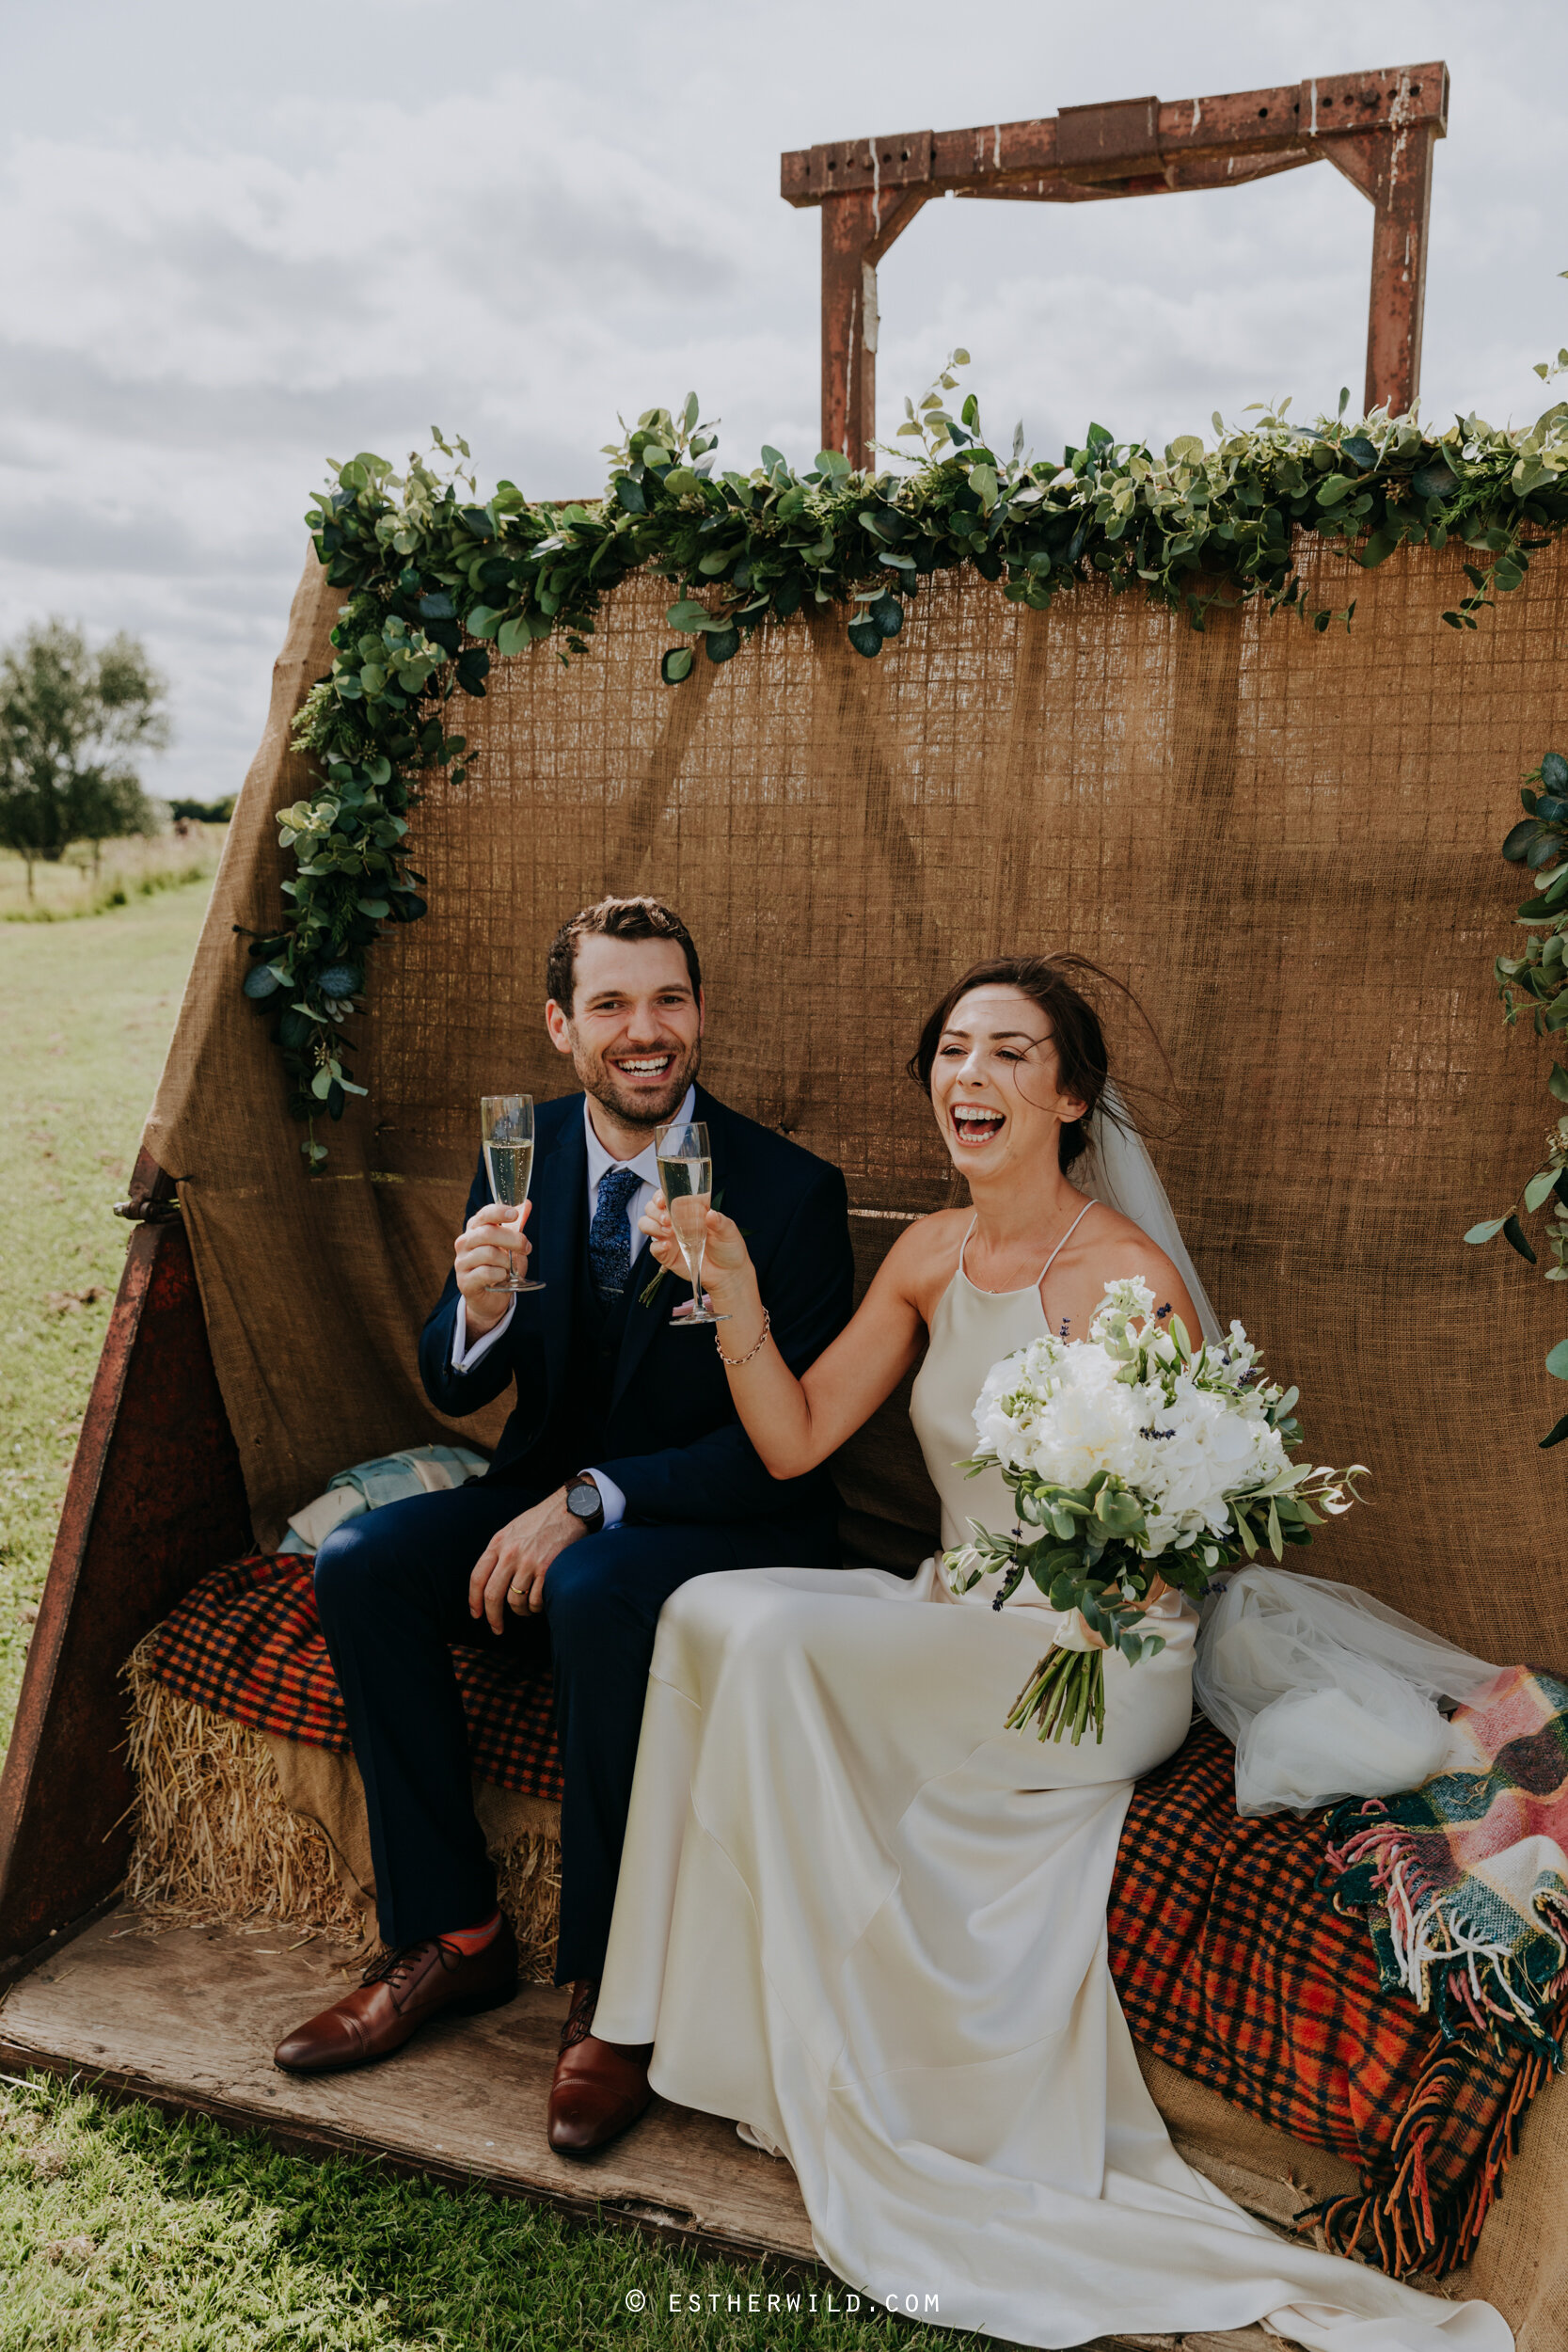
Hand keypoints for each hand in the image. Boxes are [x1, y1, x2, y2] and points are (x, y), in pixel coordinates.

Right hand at [455, 1200, 532, 1335]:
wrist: (491, 1299)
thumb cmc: (501, 1268)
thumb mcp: (511, 1246)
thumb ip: (517, 1226)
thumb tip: (526, 1204)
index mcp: (475, 1230)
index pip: (483, 1215)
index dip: (498, 1212)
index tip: (515, 1214)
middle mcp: (464, 1243)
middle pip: (486, 1234)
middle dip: (512, 1239)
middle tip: (526, 1247)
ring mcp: (462, 1262)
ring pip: (487, 1254)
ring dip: (506, 1261)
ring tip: (511, 1268)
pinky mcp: (464, 1281)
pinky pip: (484, 1273)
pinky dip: (499, 1274)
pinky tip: (502, 1277)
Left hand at [469, 1488, 584, 1629]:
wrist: (569, 1509)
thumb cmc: (541, 1521)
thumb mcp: (512, 1530)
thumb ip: (499, 1552)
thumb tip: (489, 1581)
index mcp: (498, 1543)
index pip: (477, 1578)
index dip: (474, 1601)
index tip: (476, 1614)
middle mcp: (510, 1554)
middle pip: (492, 1595)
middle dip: (493, 1617)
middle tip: (497, 1628)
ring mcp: (529, 1562)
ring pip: (515, 1601)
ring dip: (521, 1611)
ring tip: (526, 1609)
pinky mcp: (548, 1569)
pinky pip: (536, 1600)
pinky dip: (537, 1607)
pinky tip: (540, 1602)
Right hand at [639, 1195, 756, 1308]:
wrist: (728, 1273)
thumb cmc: (728, 1247)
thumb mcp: (728, 1231)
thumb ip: (720, 1222)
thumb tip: (711, 1213)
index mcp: (687, 1210)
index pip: (666, 1196)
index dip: (660, 1195)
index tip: (664, 1200)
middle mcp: (674, 1221)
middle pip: (651, 1209)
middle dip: (655, 1211)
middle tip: (668, 1219)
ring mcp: (668, 1238)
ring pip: (646, 1224)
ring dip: (652, 1225)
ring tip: (668, 1231)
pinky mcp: (667, 1255)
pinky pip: (653, 1248)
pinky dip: (657, 1245)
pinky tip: (668, 1245)